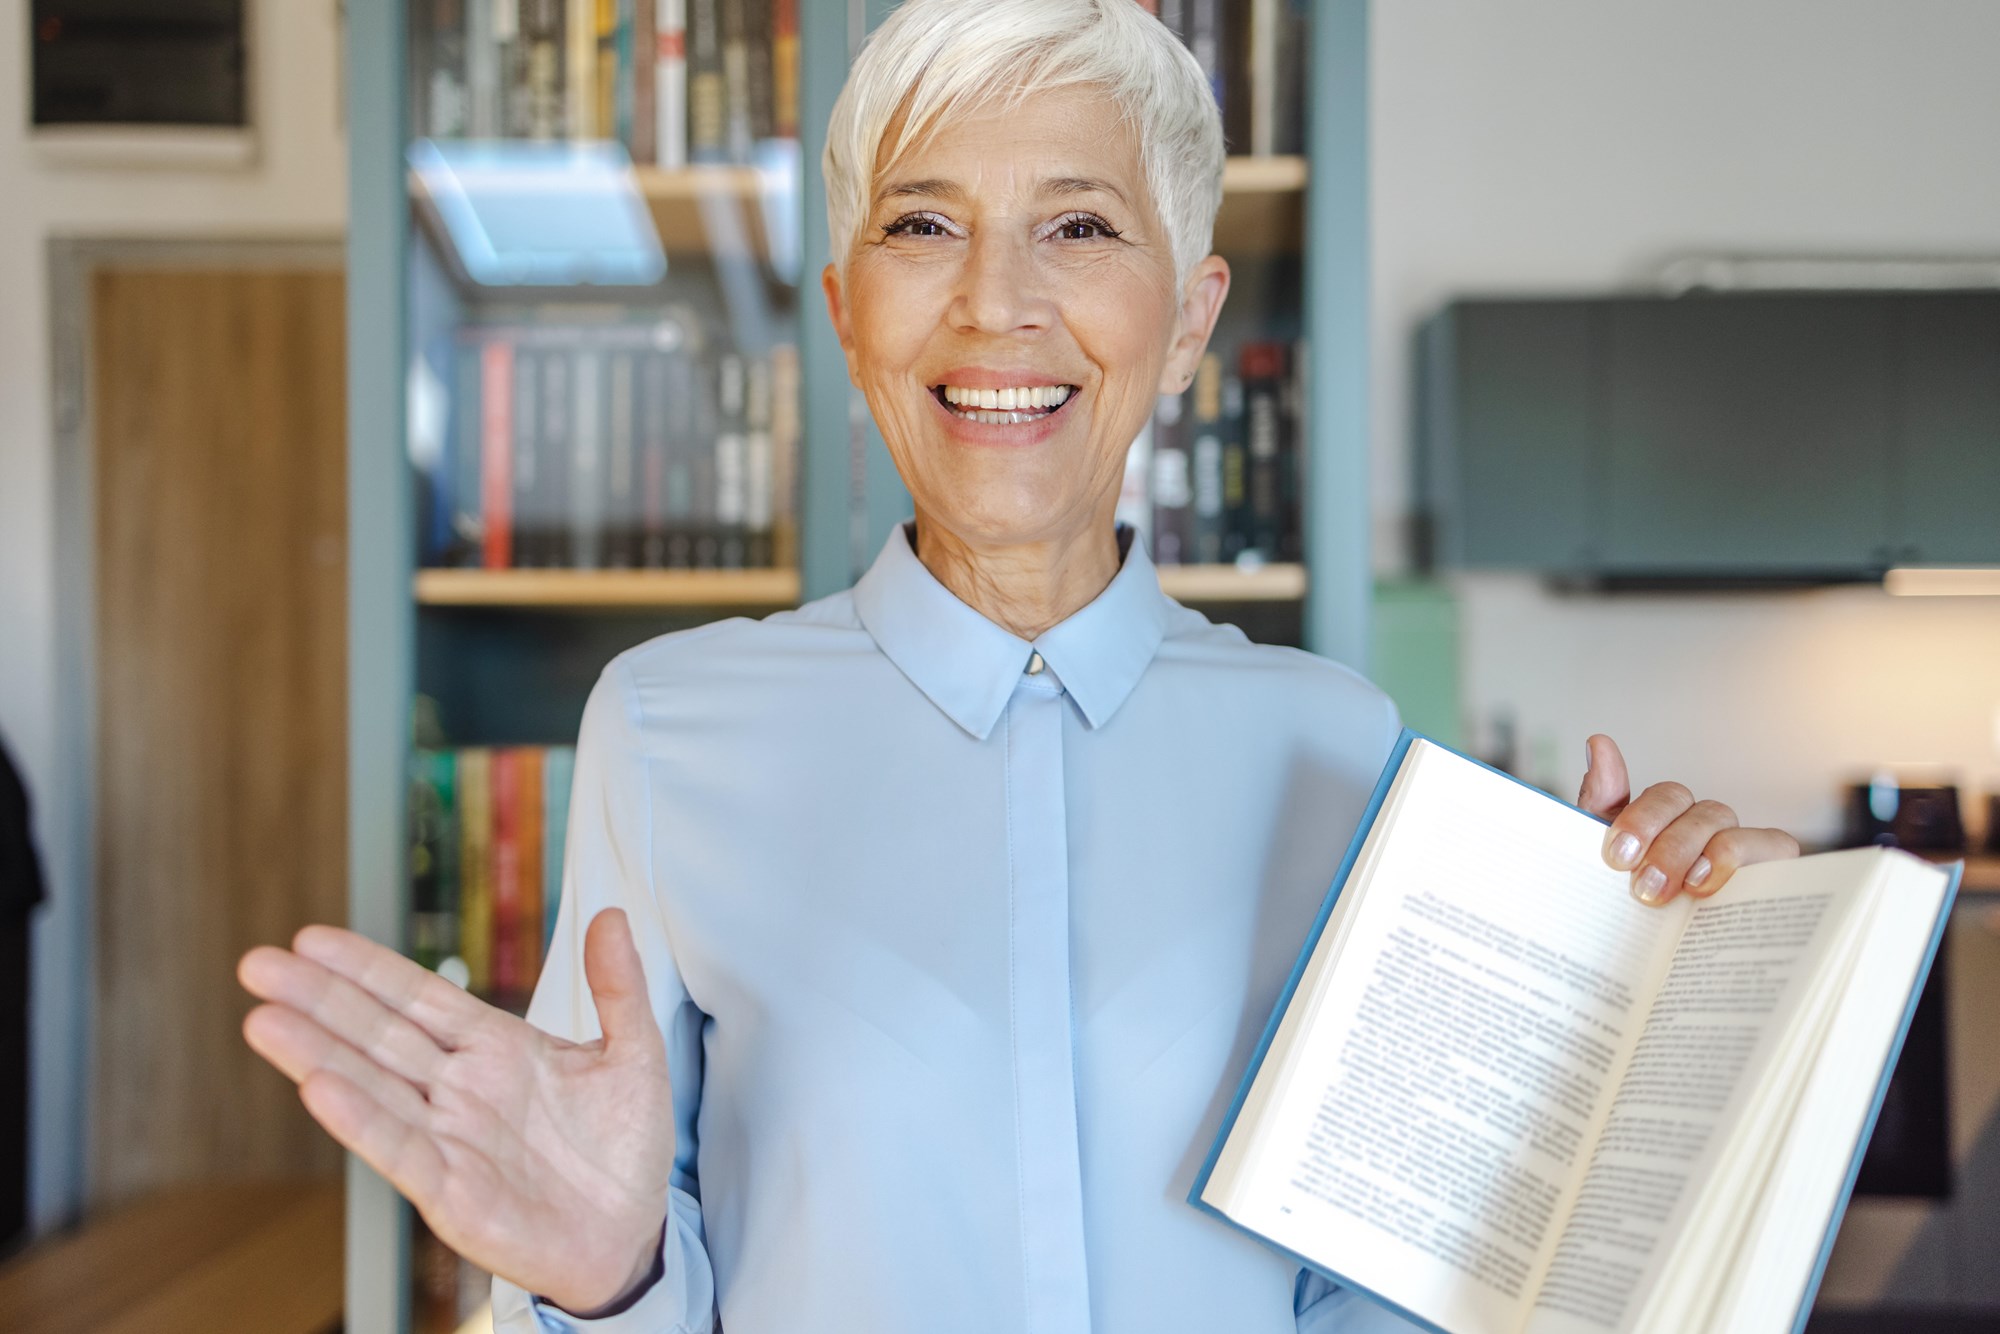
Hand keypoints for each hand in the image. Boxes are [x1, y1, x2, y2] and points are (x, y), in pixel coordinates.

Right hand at [237, 908, 675, 1313]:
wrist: (631, 1234)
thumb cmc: (624, 1148)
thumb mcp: (634, 1055)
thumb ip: (619, 987)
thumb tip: (613, 914)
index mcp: (495, 1049)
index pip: (420, 997)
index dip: (368, 969)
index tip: (313, 939)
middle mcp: (459, 1088)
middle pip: (379, 1034)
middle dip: (319, 999)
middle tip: (258, 964)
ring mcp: (448, 1138)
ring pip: (373, 1086)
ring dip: (317, 1053)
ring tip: (263, 1019)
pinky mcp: (451, 1190)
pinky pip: (399, 1149)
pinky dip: (360, 1119)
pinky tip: (317, 1087)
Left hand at [1578, 734, 1799, 906]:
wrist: (1642, 963)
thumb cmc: (1624, 901)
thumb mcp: (1600, 855)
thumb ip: (1602, 801)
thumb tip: (1599, 742)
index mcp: (1666, 819)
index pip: (1667, 796)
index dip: (1642, 819)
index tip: (1617, 857)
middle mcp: (1703, 826)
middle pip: (1697, 809)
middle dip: (1667, 846)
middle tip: (1644, 887)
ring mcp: (1737, 846)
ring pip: (1726, 824)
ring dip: (1701, 852)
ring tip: (1682, 889)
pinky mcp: (1768, 870)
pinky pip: (1774, 846)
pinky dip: (1742, 859)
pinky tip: (1713, 886)